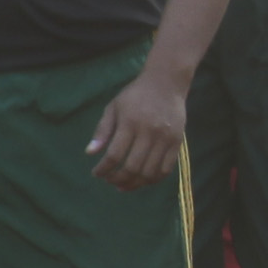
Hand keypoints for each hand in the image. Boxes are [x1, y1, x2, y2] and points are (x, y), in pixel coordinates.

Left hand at [87, 68, 189, 187]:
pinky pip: (166, 169)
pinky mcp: (177, 142)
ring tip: (124, 185)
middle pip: (132, 167)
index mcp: (129, 122)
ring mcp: (165, 139)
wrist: (166, 82)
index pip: (114, 155)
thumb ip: (102, 130)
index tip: (96, 173)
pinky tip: (143, 180)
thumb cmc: (136, 95)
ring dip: (134, 184)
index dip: (104, 169)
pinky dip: (153, 180)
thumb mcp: (114, 107)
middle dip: (117, 179)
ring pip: (149, 172)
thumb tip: (90, 153)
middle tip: (110, 181)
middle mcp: (148, 132)